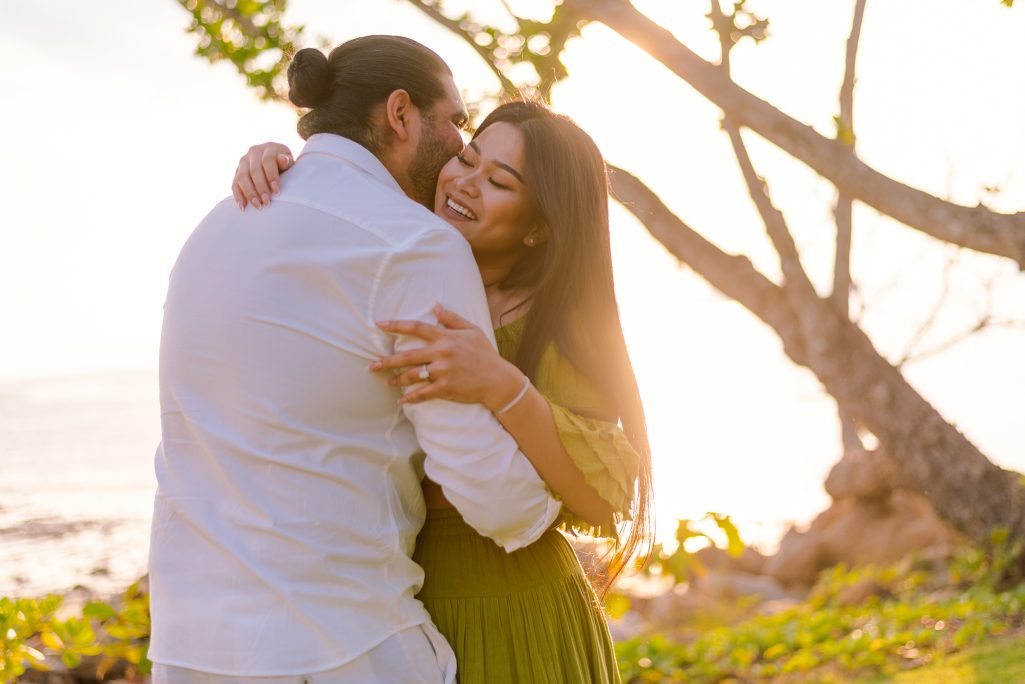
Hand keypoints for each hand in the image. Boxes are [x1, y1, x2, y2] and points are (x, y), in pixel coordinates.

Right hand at [232, 142, 294, 209]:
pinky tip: (243, 207)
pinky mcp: (237, 171)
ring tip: (257, 206)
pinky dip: (238, 195)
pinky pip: (235, 184)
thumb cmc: (285, 163)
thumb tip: (283, 159)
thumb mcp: (289, 160)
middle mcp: (253, 152)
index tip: (277, 192)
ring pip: (242, 177)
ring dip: (249, 193)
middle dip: (261, 188)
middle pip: (254, 170)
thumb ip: (286, 161)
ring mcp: (243, 161)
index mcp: (268, 148)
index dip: (271, 176)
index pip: (267, 161)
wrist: (276, 159)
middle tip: (267, 202)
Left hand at [371, 304, 524, 409]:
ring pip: (411, 376)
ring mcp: (442, 372)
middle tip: (372, 366)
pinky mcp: (445, 388)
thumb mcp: (472, 330)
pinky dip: (410, 399)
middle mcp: (441, 353)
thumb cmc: (485, 354)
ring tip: (389, 382)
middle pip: (406, 356)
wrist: (498, 379)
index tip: (379, 324)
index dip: (396, 325)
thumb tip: (435, 305)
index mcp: (445, 337)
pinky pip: (423, 394)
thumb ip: (452, 318)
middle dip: (386, 361)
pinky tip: (402, 401)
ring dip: (397, 380)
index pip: (416, 327)